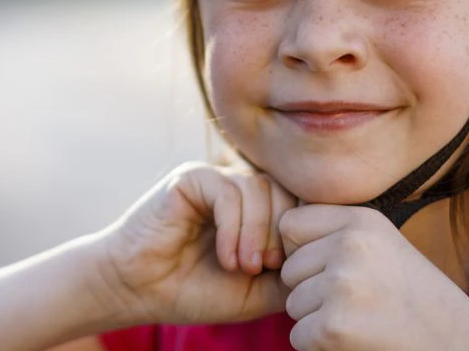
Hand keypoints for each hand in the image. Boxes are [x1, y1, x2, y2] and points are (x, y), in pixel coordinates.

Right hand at [94, 162, 298, 326]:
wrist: (140, 290)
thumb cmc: (195, 291)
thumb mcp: (256, 291)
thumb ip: (290, 274)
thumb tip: (328, 263)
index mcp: (257, 211)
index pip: (299, 204)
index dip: (302, 234)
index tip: (287, 270)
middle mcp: (239, 189)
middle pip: (286, 192)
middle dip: (283, 233)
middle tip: (266, 268)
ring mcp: (215, 180)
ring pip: (260, 189)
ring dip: (258, 233)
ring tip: (243, 266)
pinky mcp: (191, 178)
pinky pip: (229, 191)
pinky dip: (234, 227)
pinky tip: (225, 256)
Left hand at [279, 205, 468, 350]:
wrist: (460, 346)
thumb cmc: (415, 300)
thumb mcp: (382, 247)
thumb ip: (335, 234)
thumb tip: (278, 229)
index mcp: (362, 220)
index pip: (290, 225)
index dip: (304, 253)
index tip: (335, 271)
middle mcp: (350, 245)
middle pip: (290, 270)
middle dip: (312, 293)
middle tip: (359, 305)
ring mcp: (342, 284)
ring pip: (292, 305)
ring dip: (318, 321)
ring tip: (364, 321)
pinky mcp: (334, 326)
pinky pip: (298, 336)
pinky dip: (321, 347)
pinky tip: (358, 342)